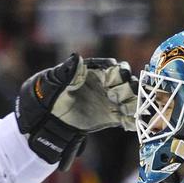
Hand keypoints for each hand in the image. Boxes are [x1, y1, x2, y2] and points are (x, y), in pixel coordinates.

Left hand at [16, 54, 136, 165]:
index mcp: (94, 71)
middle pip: (127, 83)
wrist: (44, 120)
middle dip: (131, 90)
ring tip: (139, 112)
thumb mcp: (53, 83)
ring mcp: (110, 100)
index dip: (117, 74)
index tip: (115, 81)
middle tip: (129, 98)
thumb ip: (66, 72)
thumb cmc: (47, 95)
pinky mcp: (112, 116)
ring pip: (131, 100)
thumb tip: (77, 57)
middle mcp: (106, 84)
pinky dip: (134, 121)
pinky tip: (137, 125)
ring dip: (138, 105)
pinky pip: (127, 118)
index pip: (113, 69)